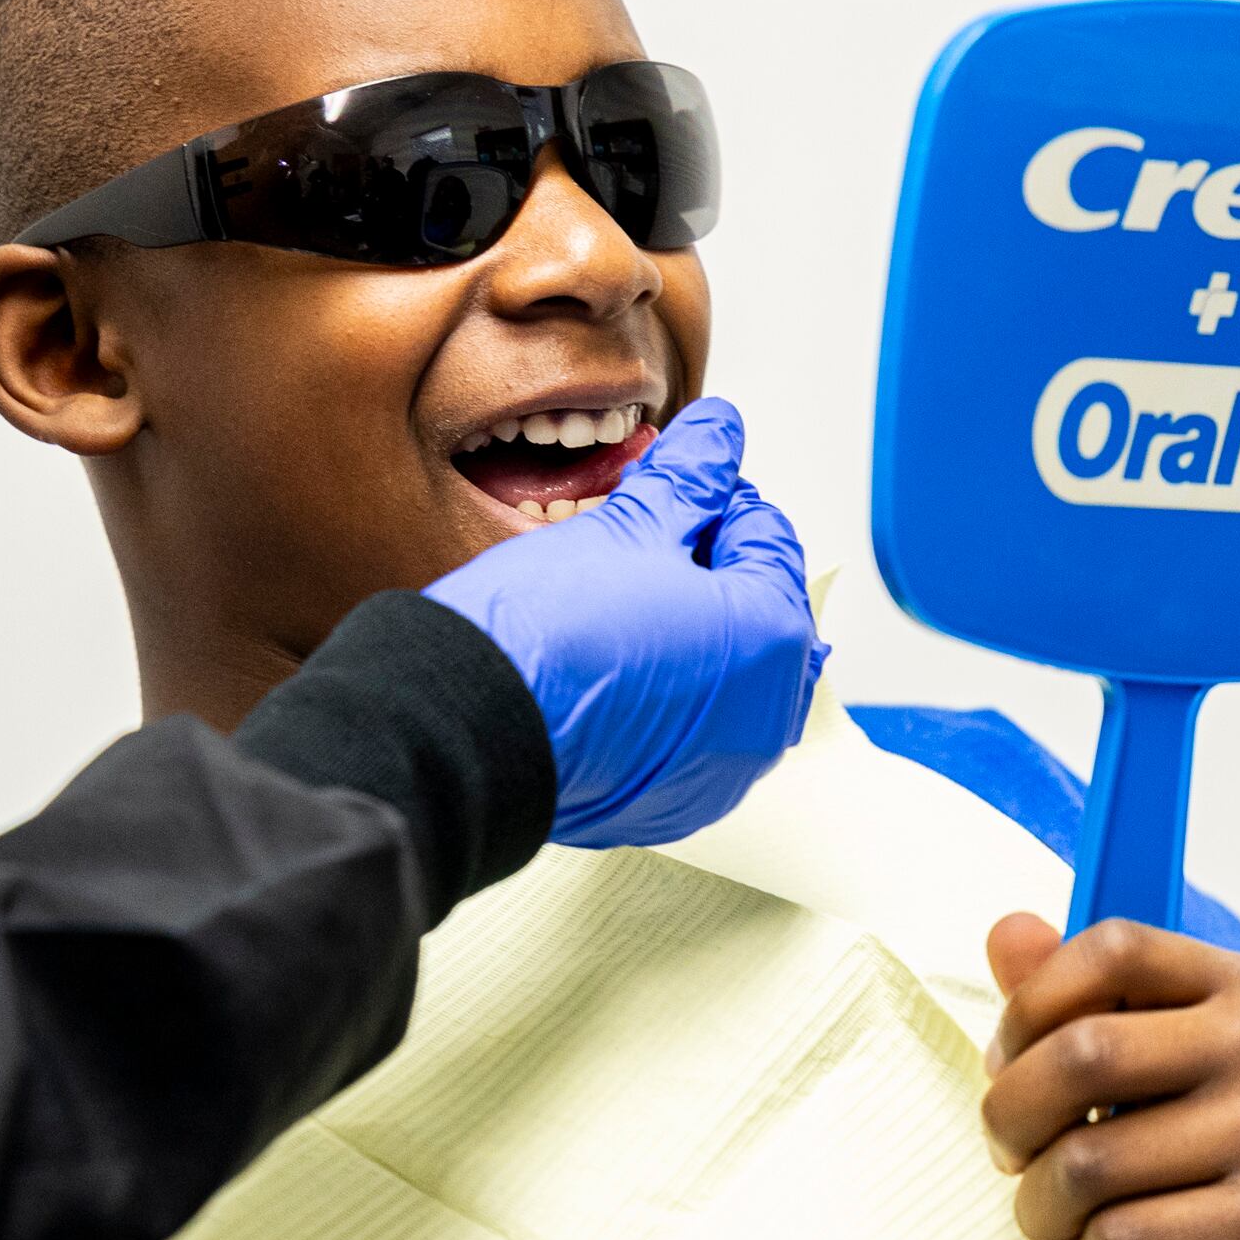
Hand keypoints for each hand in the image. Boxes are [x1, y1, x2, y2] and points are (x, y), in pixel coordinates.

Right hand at [424, 398, 825, 847]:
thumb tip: (720, 434)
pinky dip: (665, 695)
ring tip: (622, 600)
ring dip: (689, 631)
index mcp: (771, 636)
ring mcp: (719, 770)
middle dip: (709, 567)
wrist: (467, 728)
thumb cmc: (548, 634)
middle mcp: (763, 715)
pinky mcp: (669, 805)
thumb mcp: (627, 527)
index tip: (672, 486)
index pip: (767, 537)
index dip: (714, 497)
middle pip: (755, 609)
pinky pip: (686, 734)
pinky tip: (612, 665)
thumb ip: (688, 477)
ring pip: (723, 675)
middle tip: (644, 538)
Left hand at [978, 913, 1239, 1239]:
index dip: (1029, 1008)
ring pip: (1084, 1163)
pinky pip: (1121, 1239)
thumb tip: (1006, 933)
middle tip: (1014, 1153)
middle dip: (1009, 1117)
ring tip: (1059, 1216)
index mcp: (1235, 986)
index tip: (1010, 1064)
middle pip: (1077, 1057)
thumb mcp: (1169, 1055)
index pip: (1108, 949)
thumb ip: (1081, 1000)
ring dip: (1040, 1206)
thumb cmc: (1233, 1145)